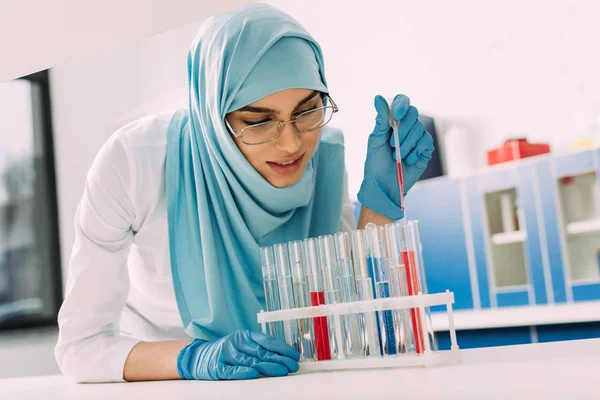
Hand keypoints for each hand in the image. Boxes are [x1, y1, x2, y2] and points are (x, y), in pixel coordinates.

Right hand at [177, 330, 299, 379]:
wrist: (197, 357)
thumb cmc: (226, 352)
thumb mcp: (242, 345)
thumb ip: (259, 349)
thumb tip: (282, 357)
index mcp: (244, 335)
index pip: (267, 340)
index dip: (282, 348)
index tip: (294, 356)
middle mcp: (236, 342)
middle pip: (262, 352)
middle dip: (279, 359)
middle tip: (293, 366)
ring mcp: (226, 353)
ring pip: (250, 360)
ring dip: (267, 366)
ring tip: (282, 371)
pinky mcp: (217, 366)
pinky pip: (232, 370)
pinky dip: (243, 372)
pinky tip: (254, 374)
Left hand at [357, 94, 433, 219]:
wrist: (384, 186)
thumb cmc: (376, 164)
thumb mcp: (376, 140)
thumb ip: (381, 119)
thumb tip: (378, 97)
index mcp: (392, 122)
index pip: (402, 102)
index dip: (401, 105)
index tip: (395, 116)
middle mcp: (405, 127)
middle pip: (413, 113)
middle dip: (402, 129)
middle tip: (392, 144)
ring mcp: (416, 138)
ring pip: (419, 128)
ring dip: (406, 143)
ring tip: (397, 156)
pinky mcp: (424, 150)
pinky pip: (426, 141)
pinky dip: (416, 150)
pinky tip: (408, 160)